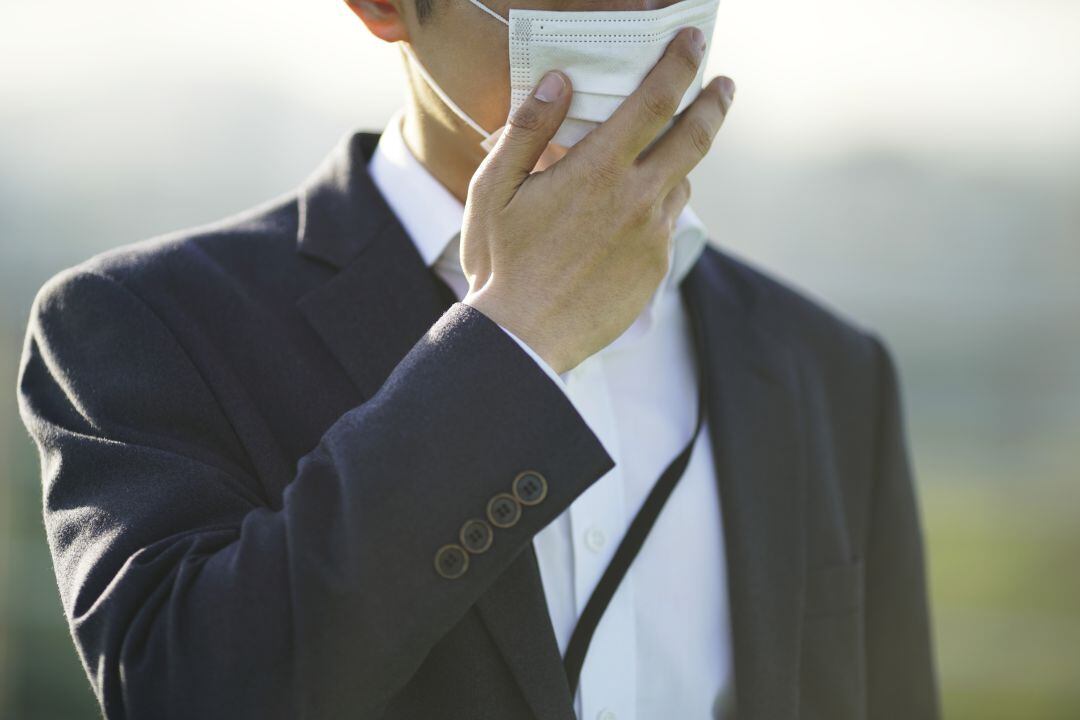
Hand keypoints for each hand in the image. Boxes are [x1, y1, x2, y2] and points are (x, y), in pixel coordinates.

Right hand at [461, 27, 734, 373]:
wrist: (523, 339)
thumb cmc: (501, 263)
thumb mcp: (494, 190)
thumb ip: (528, 130)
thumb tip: (557, 82)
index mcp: (598, 171)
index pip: (654, 101)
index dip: (678, 64)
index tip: (693, 41)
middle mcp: (637, 199)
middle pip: (695, 137)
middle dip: (713, 103)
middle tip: (723, 84)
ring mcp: (652, 236)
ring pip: (680, 182)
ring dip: (677, 162)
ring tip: (658, 157)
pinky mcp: (655, 268)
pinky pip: (667, 224)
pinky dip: (657, 207)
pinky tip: (631, 214)